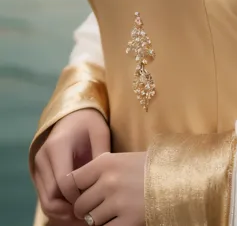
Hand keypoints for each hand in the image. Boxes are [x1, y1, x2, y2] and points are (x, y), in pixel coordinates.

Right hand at [32, 108, 109, 222]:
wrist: (73, 116)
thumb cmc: (90, 124)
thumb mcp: (100, 133)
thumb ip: (101, 156)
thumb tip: (102, 184)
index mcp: (57, 145)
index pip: (63, 182)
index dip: (78, 197)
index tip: (95, 201)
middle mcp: (43, 157)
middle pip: (51, 196)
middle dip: (70, 210)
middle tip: (90, 216)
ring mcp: (38, 166)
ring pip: (45, 201)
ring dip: (63, 213)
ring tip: (84, 217)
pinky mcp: (39, 174)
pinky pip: (45, 198)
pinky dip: (59, 208)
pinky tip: (76, 210)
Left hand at [72, 151, 146, 225]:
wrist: (175, 178)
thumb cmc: (148, 169)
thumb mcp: (122, 160)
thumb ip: (99, 172)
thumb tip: (77, 189)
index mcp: (105, 162)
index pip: (71, 181)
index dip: (74, 192)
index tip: (82, 195)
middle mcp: (109, 181)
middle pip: (80, 205)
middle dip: (86, 210)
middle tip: (98, 208)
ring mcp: (119, 202)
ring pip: (91, 221)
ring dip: (99, 220)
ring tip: (113, 212)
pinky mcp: (129, 220)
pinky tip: (120, 219)